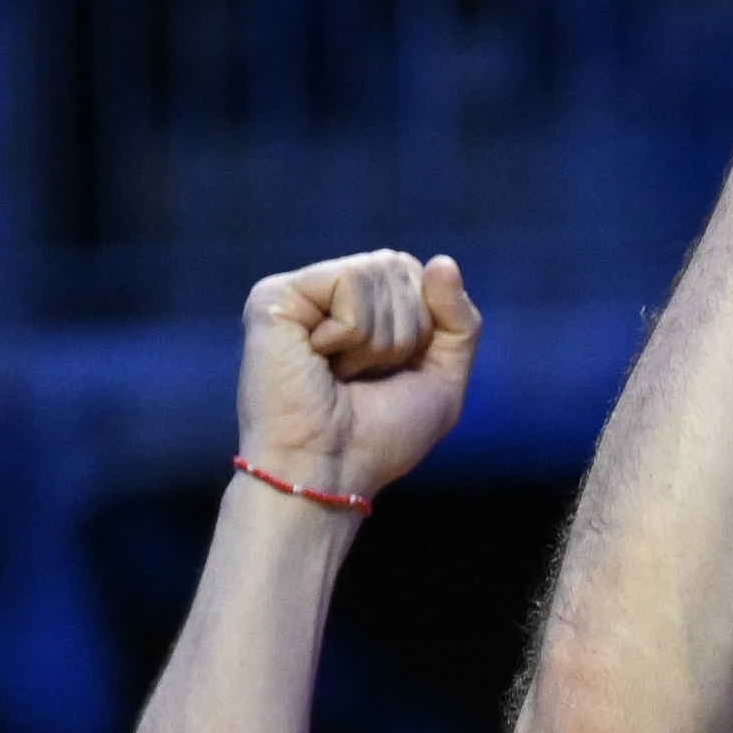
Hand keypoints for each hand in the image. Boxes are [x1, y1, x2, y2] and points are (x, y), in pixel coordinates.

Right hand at [228, 250, 476, 503]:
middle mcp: (327, 293)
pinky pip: (350, 283)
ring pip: (377, 273)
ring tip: (338, 372)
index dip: (425, 328)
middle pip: (401, 268)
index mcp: (362, 307)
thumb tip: (443, 262)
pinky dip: (352, 332)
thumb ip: (458, 320)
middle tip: (362, 375)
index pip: (419, 275)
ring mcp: (299, 291)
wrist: (329, 471)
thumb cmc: (380, 435)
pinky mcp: (274, 296)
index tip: (392, 372)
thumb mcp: (443, 377)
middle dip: (403, 333)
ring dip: (376, 339)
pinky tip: (319, 359)